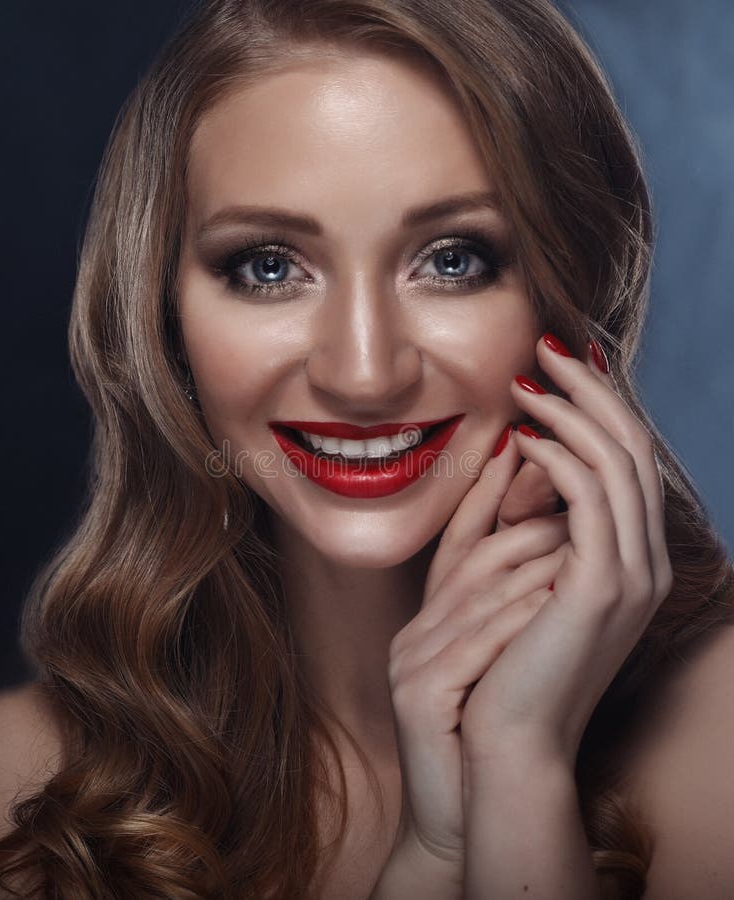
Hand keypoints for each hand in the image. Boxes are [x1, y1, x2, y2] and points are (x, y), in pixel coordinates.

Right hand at [386, 419, 568, 871]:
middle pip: (470, 561)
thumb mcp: (489, 655)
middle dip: (526, 529)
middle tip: (573, 503)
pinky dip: (516, 620)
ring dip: (531, 571)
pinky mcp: (419, 696)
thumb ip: (503, 600)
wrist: (463, 807)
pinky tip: (550, 605)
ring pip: (475, 596)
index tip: (519, 443)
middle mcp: (415, 630)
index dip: (485, 490)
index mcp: (431, 617)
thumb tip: (550, 539)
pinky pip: (473, 646)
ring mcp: (412, 662)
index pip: (458, 541)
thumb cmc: (485, 725)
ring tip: (577, 548)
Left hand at [459, 333, 673, 768]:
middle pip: (630, 446)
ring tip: (530, 378)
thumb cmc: (502, 657)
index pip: (624, 460)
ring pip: (616, 462)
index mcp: (627, 557)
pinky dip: (562, 457)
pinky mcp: (602, 587)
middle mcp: (643, 561)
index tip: (559, 366)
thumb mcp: (520, 574)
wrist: (506, 740)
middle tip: (550, 345)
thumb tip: (520, 450)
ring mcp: (631, 575)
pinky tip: (525, 436)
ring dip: (573, 411)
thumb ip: (528, 515)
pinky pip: (590, 499)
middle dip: (592, 389)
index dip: (597, 406)